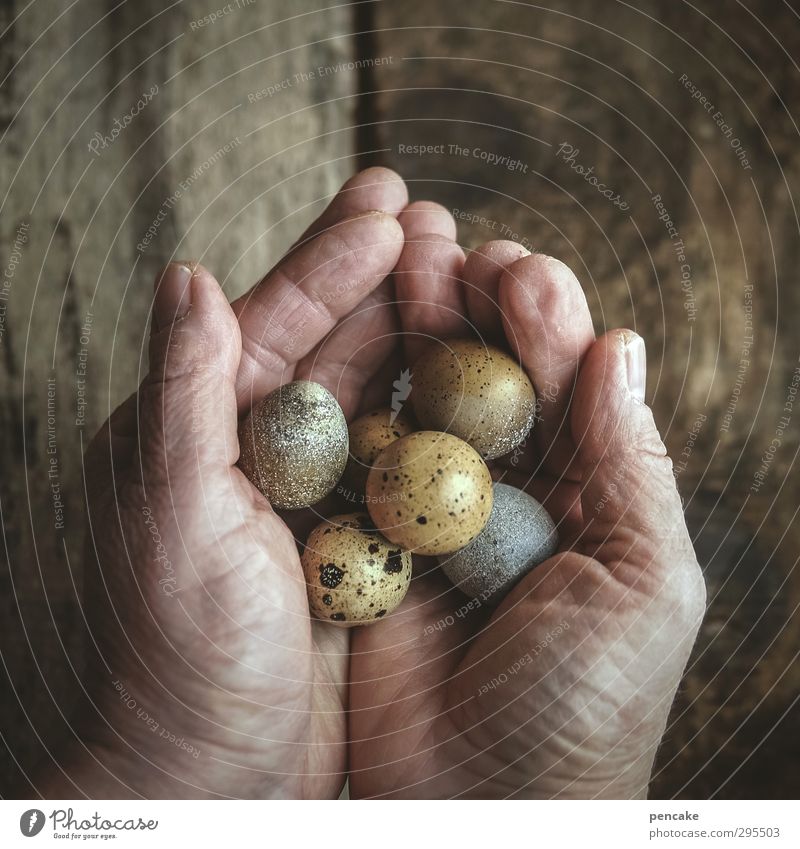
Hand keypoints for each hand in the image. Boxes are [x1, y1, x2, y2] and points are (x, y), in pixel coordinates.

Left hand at [39, 169, 408, 798]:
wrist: (212, 772)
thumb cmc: (177, 650)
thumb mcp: (170, 511)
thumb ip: (181, 388)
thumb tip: (184, 269)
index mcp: (200, 428)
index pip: (275, 318)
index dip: (332, 255)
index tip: (390, 199)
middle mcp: (257, 449)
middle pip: (330, 342)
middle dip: (382, 277)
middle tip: (437, 218)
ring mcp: (312, 492)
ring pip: (372, 392)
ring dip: (414, 333)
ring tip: (464, 275)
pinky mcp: (354, 536)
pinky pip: (401, 455)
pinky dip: (434, 412)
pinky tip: (472, 376)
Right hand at [348, 226, 706, 797]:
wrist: (481, 807)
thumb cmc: (584, 705)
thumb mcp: (644, 584)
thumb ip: (632, 465)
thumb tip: (623, 346)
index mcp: (588, 497)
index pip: (569, 387)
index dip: (547, 322)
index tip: (519, 268)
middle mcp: (512, 494)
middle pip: (493, 380)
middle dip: (477, 308)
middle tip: (452, 245)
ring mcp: (437, 513)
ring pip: (430, 402)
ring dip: (420, 331)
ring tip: (408, 261)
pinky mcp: (375, 538)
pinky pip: (370, 456)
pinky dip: (367, 398)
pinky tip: (358, 341)